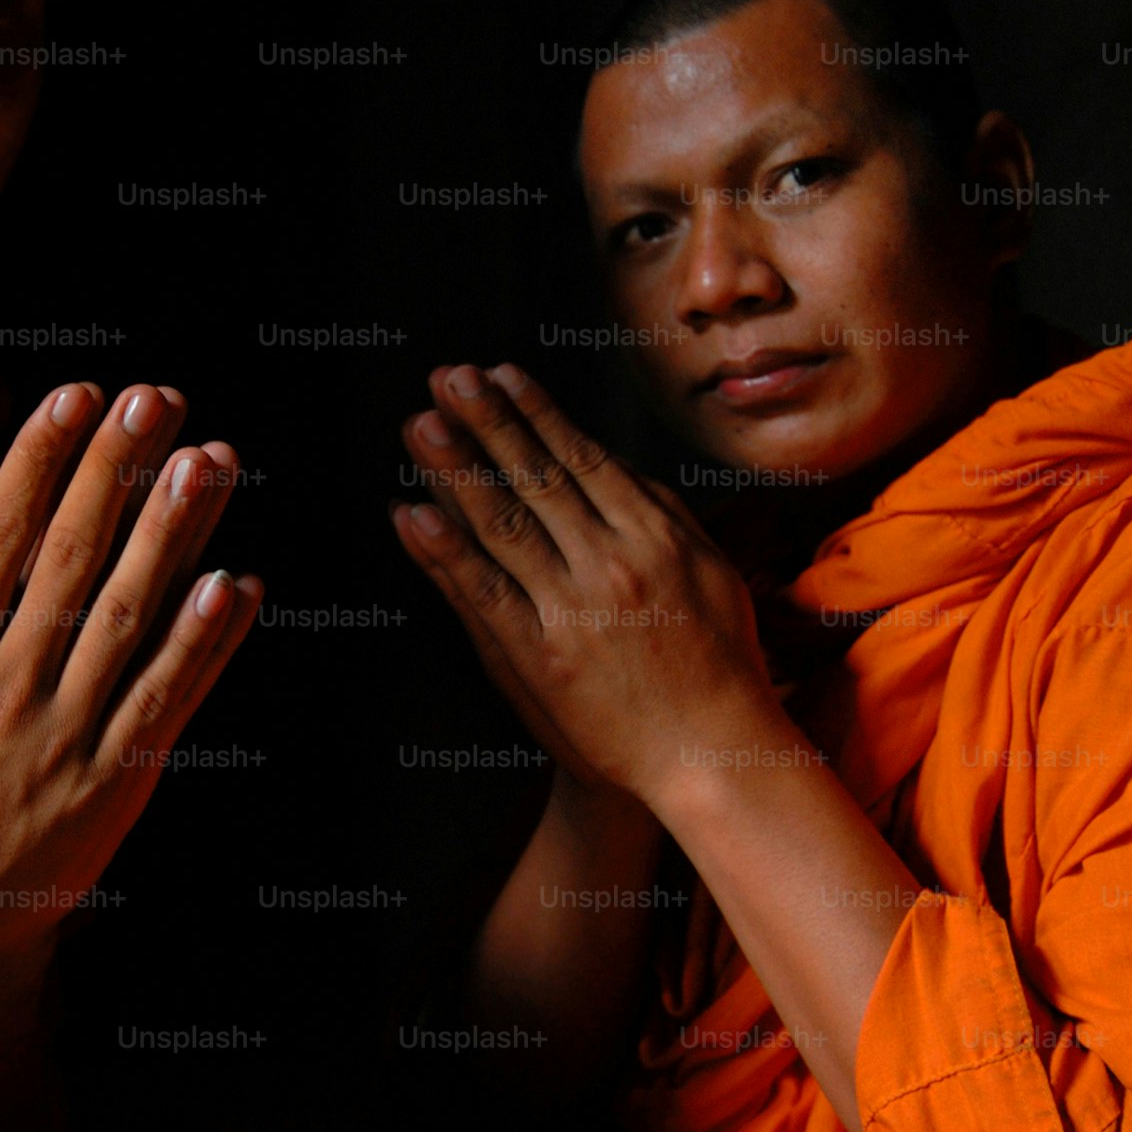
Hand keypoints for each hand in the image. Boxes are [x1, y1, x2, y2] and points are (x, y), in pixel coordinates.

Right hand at [0, 380, 261, 997]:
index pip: (6, 530)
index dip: (44, 456)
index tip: (77, 395)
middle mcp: (9, 682)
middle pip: (77, 555)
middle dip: (119, 468)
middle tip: (158, 399)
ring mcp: (64, 734)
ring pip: (131, 615)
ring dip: (175, 534)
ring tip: (213, 462)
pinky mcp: (111, 785)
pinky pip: (167, 701)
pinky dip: (203, 643)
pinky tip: (237, 585)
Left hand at [393, 362, 779, 807]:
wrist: (707, 756)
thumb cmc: (717, 661)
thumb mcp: (711, 569)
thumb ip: (664, 510)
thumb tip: (611, 459)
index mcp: (656, 535)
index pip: (582, 459)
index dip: (535, 412)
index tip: (500, 374)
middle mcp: (612, 563)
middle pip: (535, 479)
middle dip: (487, 422)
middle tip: (448, 378)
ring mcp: (571, 609)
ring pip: (503, 524)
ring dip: (455, 470)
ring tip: (420, 426)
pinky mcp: (538, 655)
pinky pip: (482, 592)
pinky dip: (444, 551)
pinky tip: (414, 514)